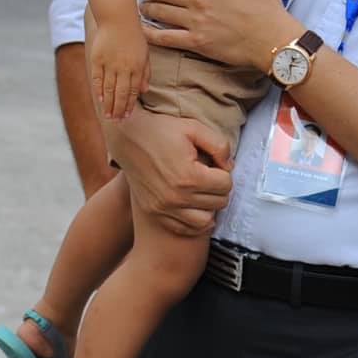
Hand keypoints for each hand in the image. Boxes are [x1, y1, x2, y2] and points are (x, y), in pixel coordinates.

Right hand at [89, 20, 149, 120]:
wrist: (118, 19)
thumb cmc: (133, 36)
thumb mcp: (144, 53)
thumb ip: (145, 72)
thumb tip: (144, 90)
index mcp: (137, 66)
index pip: (133, 91)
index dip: (129, 105)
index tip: (127, 116)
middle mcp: (123, 67)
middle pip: (120, 93)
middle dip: (119, 109)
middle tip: (116, 121)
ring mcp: (109, 64)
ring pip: (108, 89)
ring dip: (108, 104)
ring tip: (108, 116)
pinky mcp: (97, 59)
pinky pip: (97, 79)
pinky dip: (98, 91)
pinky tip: (100, 100)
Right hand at [106, 104, 232, 238]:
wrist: (128, 137)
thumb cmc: (162, 130)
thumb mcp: (195, 128)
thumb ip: (219, 146)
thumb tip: (230, 167)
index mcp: (189, 176)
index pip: (226, 185)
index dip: (225, 173)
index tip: (216, 165)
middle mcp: (176, 197)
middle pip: (219, 203)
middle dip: (220, 189)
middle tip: (212, 177)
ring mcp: (163, 208)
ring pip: (205, 221)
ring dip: (210, 207)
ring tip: (204, 192)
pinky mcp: (154, 212)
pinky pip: (183, 229)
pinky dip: (193, 221)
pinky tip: (194, 206)